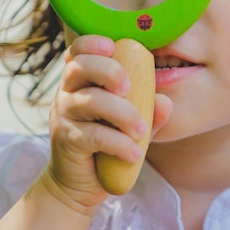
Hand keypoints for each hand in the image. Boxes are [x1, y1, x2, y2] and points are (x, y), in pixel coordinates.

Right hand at [45, 35, 171, 210]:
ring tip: (142, 131)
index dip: (91, 43)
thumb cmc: (107, 144)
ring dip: (122, 113)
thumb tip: (166, 102)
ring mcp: (64, 116)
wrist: (80, 185)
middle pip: (79, 67)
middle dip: (108, 70)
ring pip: (90, 101)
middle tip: (129, 88)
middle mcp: (67, 93)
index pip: (78, 51)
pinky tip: (135, 153)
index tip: (112, 46)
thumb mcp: (131, 125)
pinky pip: (94, 135)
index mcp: (81, 80)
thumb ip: (148, 111)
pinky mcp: (67, 141)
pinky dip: (119, 143)